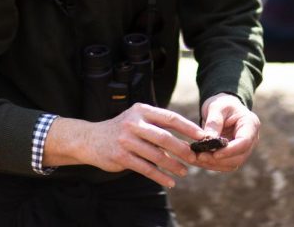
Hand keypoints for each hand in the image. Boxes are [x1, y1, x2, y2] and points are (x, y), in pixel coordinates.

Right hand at [45, 103, 205, 187]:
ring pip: (156, 155)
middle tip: (195, 158)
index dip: (188, 128)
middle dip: (183, 149)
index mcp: (142, 110)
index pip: (170, 118)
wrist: (90, 139)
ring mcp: (126, 140)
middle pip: (165, 137)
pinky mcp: (121, 156)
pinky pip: (145, 169)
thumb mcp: (138, 120)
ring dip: (173, 165)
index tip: (202, 136)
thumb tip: (187, 139)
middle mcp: (134, 123)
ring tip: (184, 171)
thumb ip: (158, 126)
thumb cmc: (121, 129)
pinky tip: (170, 182)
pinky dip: (160, 177)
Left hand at [193, 93, 259, 172]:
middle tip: (199, 157)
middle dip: (219, 160)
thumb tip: (208, 140)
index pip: (244, 142)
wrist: (223, 108)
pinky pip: (224, 164)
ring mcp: (244, 149)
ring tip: (195, 158)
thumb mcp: (216, 108)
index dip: (230, 150)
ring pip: (231, 164)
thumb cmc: (221, 104)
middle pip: (239, 157)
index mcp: (250, 124)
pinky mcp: (234, 155)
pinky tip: (198, 159)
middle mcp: (251, 139)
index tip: (214, 154)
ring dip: (213, 164)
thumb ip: (214, 122)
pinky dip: (211, 164)